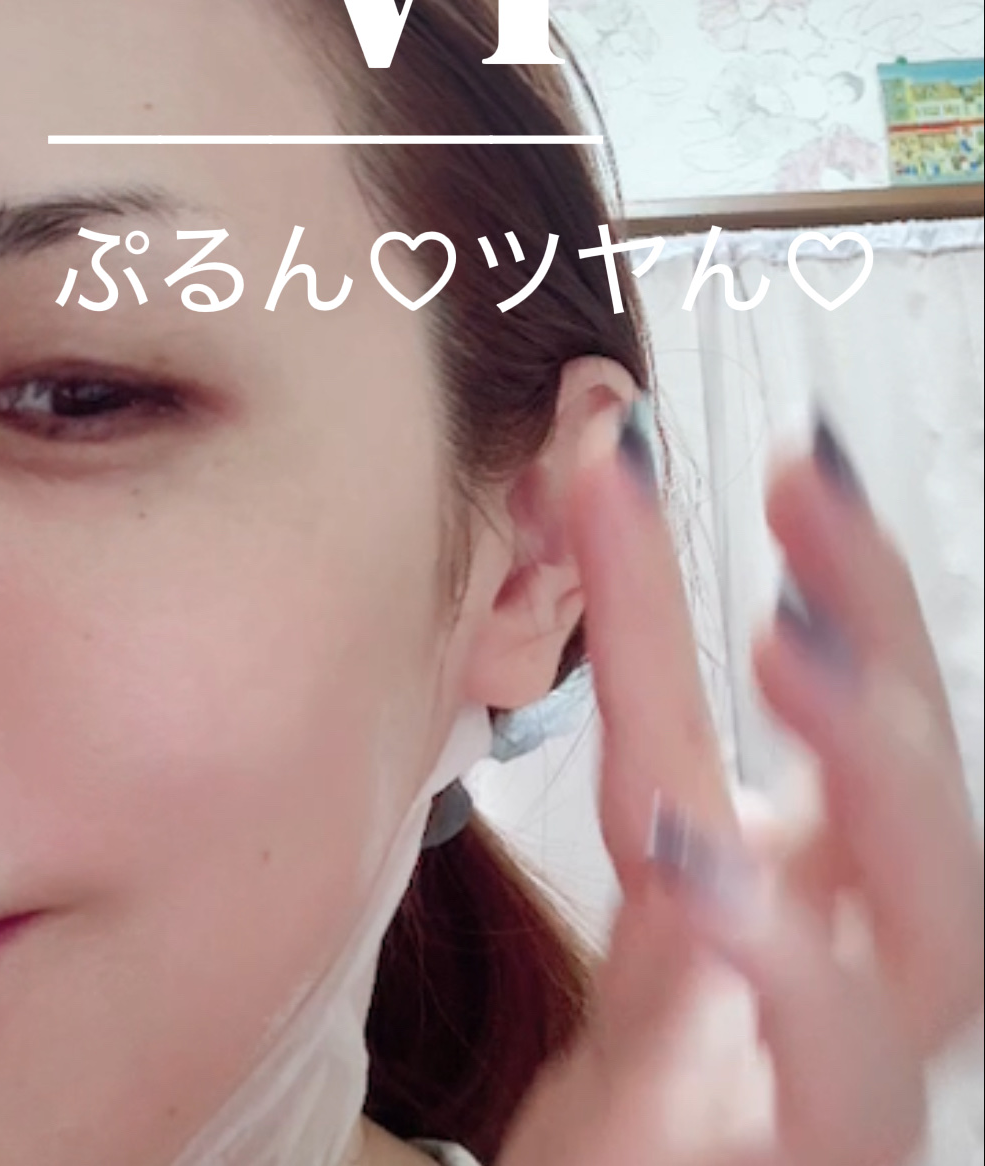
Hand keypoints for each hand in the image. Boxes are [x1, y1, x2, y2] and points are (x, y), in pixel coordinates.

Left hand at [498, 404, 983, 1165]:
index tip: (799, 446)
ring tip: (803, 646)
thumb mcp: (631, 843)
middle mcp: (849, 949)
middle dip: (882, 623)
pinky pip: (849, 1082)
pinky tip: (711, 871)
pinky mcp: (815, 1154)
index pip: (832, 700)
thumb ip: (633, 688)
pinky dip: (798, 971)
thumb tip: (600, 476)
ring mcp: (848, 1061)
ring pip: (940, 926)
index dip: (828, 569)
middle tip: (811, 490)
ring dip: (884, 773)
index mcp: (804, 866)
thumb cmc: (641, 1063)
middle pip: (917, 785)